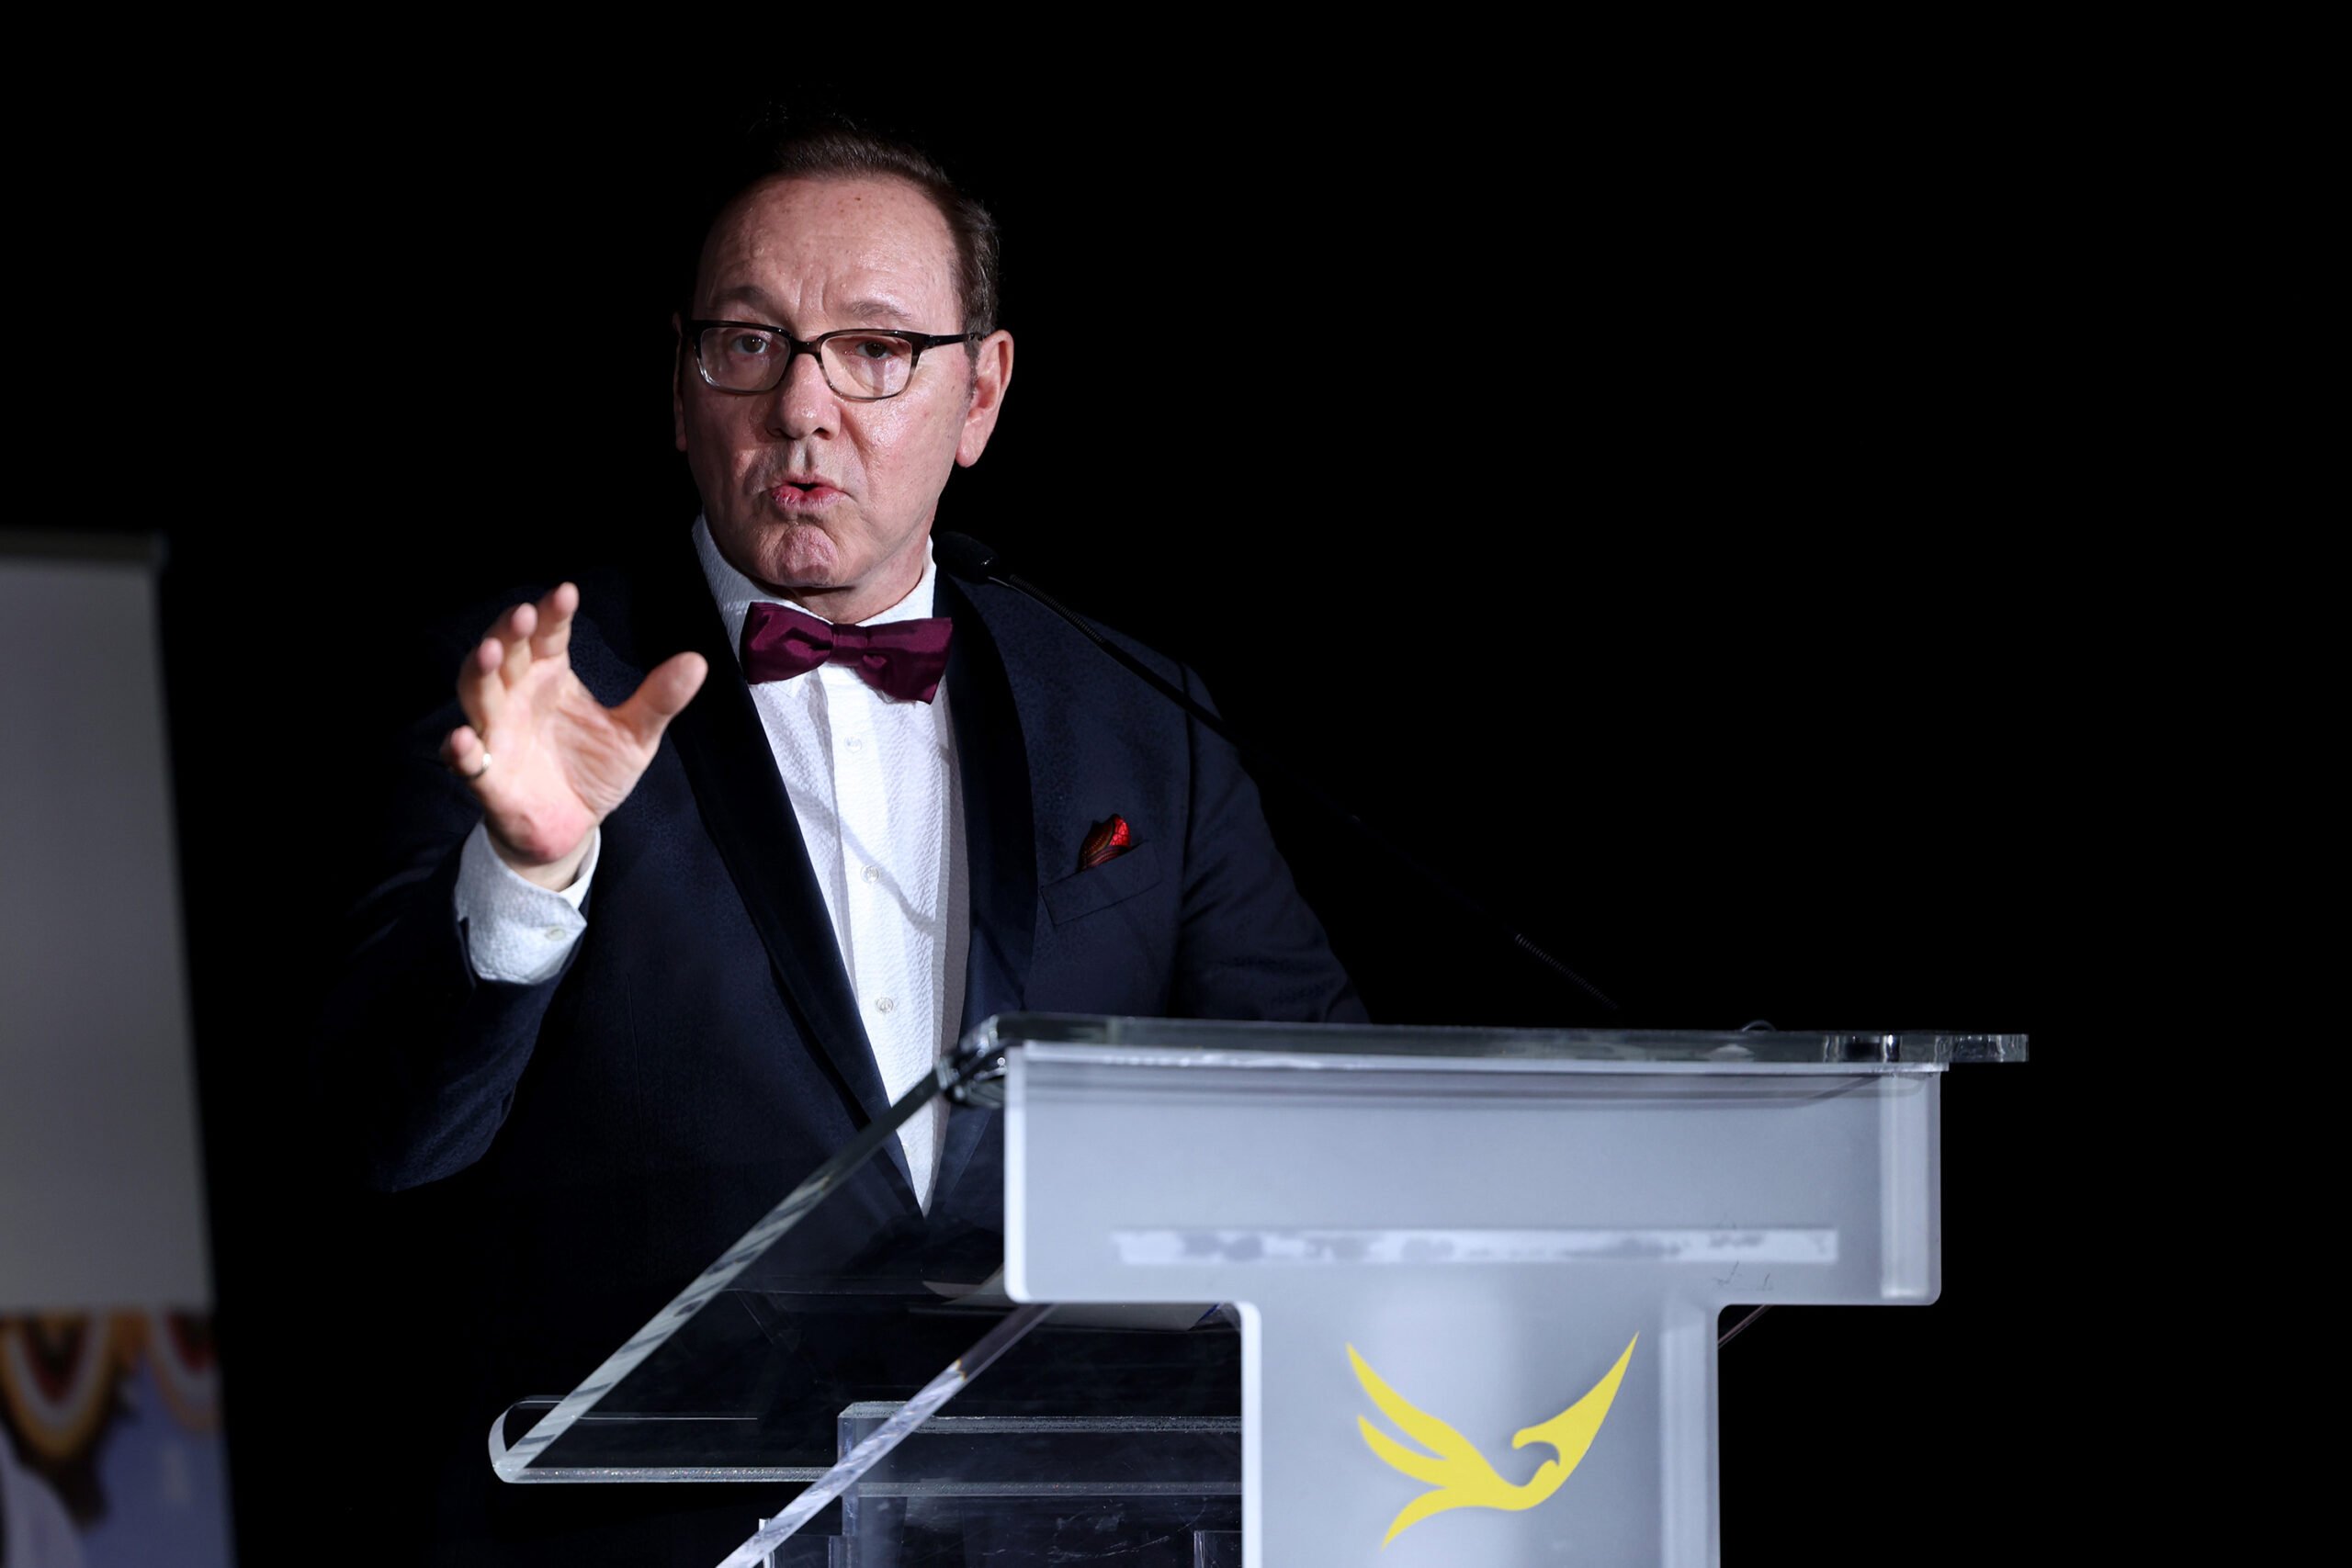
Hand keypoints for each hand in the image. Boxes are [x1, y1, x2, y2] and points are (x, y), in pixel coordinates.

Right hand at [438, 584, 706, 888]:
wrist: (572, 827)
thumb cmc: (594, 770)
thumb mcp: (635, 735)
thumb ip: (659, 700)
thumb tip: (697, 661)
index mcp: (550, 677)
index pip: (548, 637)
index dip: (553, 614)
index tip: (566, 593)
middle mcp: (518, 697)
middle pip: (505, 654)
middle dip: (509, 632)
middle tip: (523, 613)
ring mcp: (498, 733)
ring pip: (478, 694)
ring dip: (478, 672)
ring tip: (489, 652)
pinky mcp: (488, 777)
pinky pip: (468, 761)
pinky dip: (461, 750)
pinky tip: (463, 739)